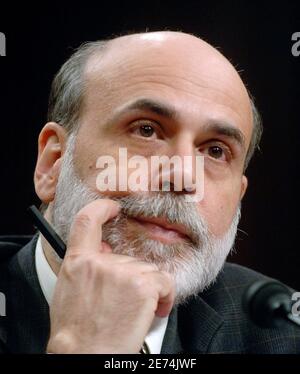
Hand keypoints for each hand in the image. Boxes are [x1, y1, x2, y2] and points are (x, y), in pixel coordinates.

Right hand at [46, 199, 174, 352]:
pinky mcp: (143, 284)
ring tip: (133, 311)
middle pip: (128, 257)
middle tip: (122, 303)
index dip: (101, 209)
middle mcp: (100, 262)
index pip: (87, 221)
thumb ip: (86, 267)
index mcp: (78, 262)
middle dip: (131, 279)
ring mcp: (122, 272)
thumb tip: (104, 250)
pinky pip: (164, 281)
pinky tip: (154, 310)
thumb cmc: (78, 331)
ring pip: (147, 271)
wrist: (86, 355)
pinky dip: (164, 296)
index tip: (112, 207)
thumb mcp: (71, 291)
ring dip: (146, 290)